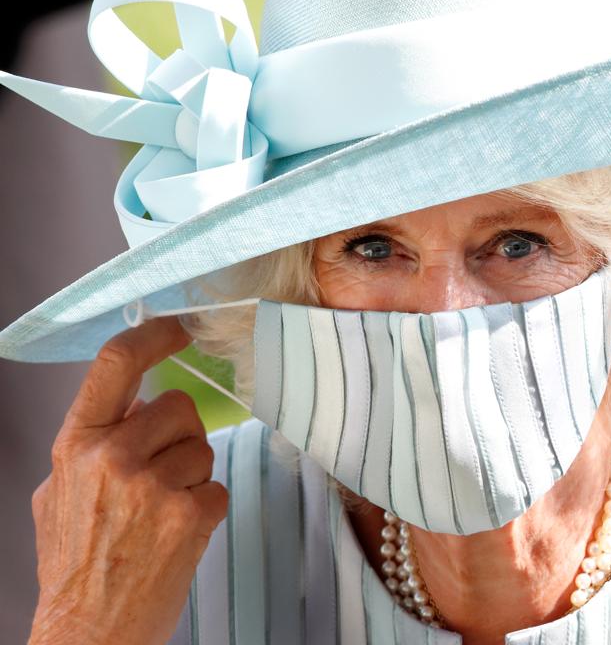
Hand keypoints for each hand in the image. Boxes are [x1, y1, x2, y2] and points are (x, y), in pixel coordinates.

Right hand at [28, 316, 228, 644]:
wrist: (87, 633)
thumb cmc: (75, 565)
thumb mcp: (61, 494)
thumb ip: (95, 443)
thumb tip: (137, 402)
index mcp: (77, 445)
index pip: (115, 363)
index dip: (152, 336)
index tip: (178, 328)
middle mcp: (113, 458)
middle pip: (180, 407)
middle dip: (179, 436)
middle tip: (160, 476)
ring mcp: (153, 486)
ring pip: (204, 448)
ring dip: (192, 476)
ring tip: (160, 514)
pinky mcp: (189, 515)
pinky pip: (217, 487)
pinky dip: (204, 509)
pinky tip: (176, 535)